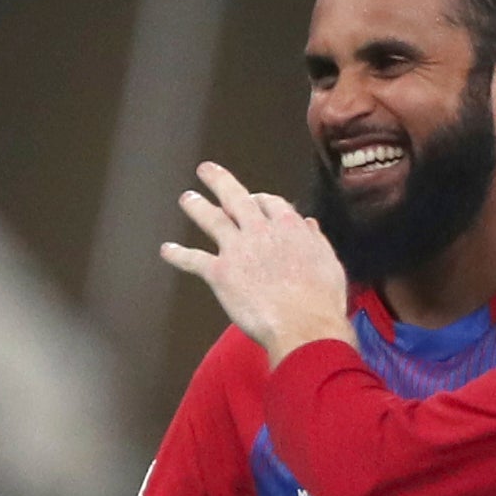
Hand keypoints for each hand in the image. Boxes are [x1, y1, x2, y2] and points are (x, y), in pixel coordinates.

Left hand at [154, 162, 350, 360]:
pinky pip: (194, 260)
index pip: (269, 202)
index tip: (255, 200)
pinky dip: (179, 255)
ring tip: (186, 198)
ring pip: (211, 219)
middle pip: (235, 198)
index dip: (260, 199)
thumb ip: (315, 240)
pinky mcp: (220, 273)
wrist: (303, 325)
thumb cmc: (322, 300)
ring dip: (196, 206)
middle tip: (206, 171)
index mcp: (288, 226)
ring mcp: (237, 249)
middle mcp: (259, 230)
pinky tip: (167, 250)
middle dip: (219, 181)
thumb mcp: (329, 263)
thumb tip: (309, 225)